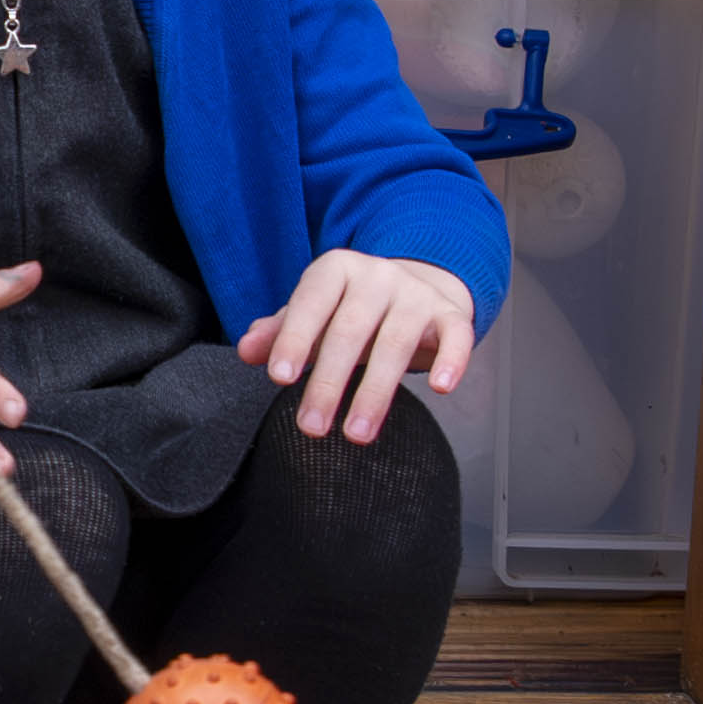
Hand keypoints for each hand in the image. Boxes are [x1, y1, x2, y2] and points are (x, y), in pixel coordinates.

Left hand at [237, 252, 475, 441]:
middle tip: (311, 426)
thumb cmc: (350, 308)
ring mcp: (417, 294)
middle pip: (350, 330)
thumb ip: (278, 332)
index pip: (311, 302)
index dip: (294, 338)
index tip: (279, 378)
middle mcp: (378, 276)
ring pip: (396, 343)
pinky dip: (451, 361)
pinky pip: (456, 336)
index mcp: (336, 270)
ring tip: (356, 433)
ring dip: (375, 392)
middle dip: (328, 382)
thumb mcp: (312, 314)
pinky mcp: (451, 314)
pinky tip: (440, 389)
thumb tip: (246, 350)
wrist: (414, 285)